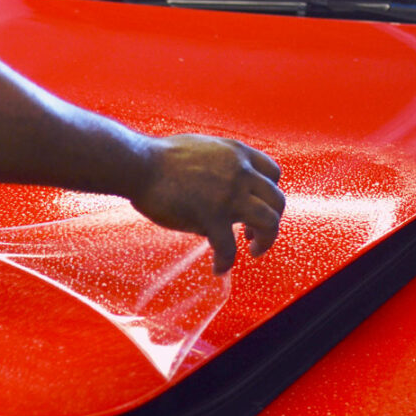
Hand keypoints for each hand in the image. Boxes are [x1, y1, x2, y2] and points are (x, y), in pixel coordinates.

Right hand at [129, 134, 284, 274]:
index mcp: (236, 154)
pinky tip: (218, 268)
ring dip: (265, 241)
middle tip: (254, 234)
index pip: (272, 173)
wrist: (138, 164)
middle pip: (277, 200)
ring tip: (253, 251)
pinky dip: (226, 262)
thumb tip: (216, 179)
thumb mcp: (201, 147)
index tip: (257, 205)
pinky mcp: (211, 218)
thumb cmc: (157, 157)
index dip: (269, 192)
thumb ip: (218, 162)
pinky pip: (229, 248)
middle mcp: (240, 173)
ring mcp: (229, 196)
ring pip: (269, 223)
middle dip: (272, 220)